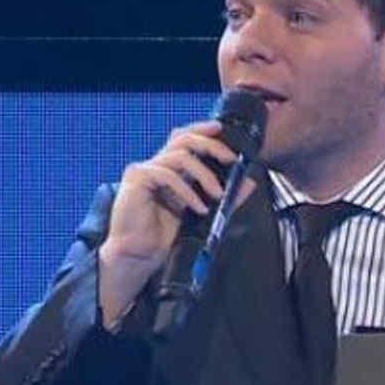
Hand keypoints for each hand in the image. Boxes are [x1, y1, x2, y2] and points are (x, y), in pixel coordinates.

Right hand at [98, 120, 255, 324]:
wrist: (139, 255)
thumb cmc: (162, 234)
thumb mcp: (201, 212)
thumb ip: (224, 196)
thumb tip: (248, 183)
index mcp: (169, 168)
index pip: (185, 138)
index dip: (202, 129)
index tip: (221, 130)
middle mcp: (156, 164)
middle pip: (184, 139)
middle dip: (211, 146)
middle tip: (230, 161)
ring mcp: (145, 169)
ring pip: (180, 155)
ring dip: (205, 174)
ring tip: (217, 194)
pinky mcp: (137, 179)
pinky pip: (168, 175)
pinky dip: (188, 191)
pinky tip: (198, 206)